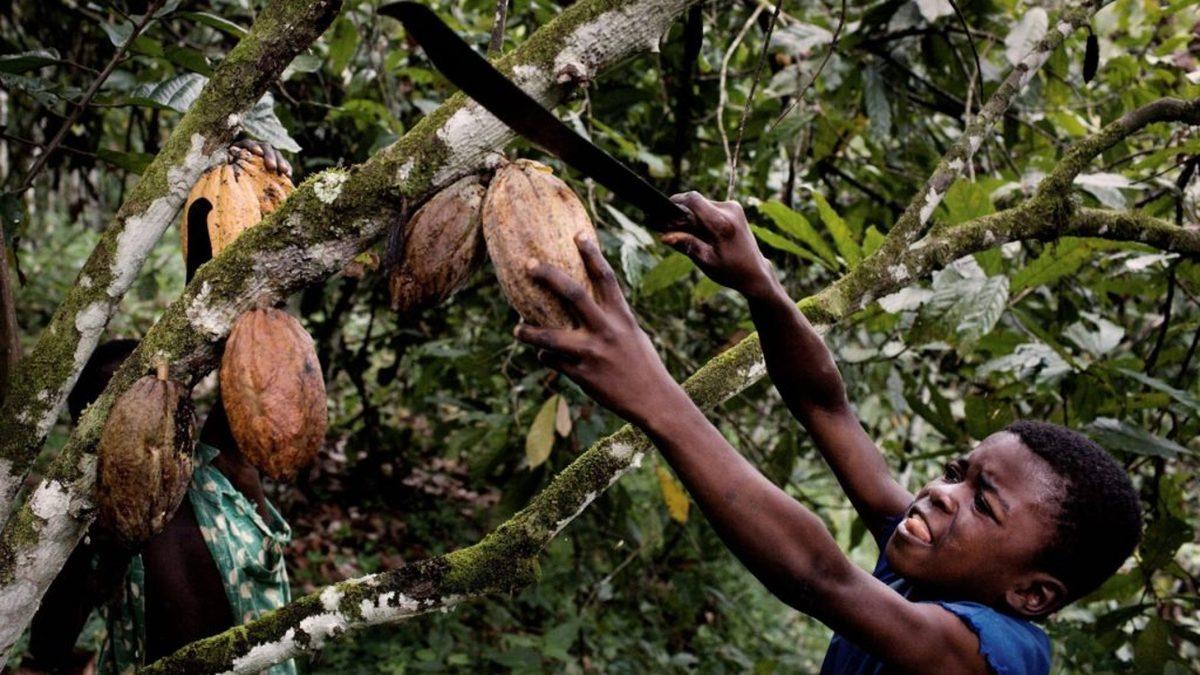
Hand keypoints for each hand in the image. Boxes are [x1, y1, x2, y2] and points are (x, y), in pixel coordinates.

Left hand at [230, 138, 291, 176]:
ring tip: (284, 172)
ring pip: (277, 154)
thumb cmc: (231, 173)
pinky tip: (289, 176)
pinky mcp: (277, 163)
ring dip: (281, 162)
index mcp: (244, 147)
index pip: (249, 143)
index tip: (258, 153)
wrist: (240, 182)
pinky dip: (287, 168)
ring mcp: (268, 155)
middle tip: (272, 167)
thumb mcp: (228, 167)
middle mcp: (257, 148)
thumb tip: (229, 159)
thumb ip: (228, 163)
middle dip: (270, 156)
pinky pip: (284, 163)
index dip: (253, 147)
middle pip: (266, 147)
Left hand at [514, 234, 683, 426]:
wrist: (653, 400)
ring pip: (551, 338)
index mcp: (622, 317)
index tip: (578, 234)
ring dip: (530, 332)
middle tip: (528, 264)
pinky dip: (547, 357)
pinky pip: (554, 362)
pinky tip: (544, 356)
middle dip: (549, 277)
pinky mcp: (583, 376)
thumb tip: (585, 305)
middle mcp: (606, 331)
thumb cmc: (641, 364)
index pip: (605, 278)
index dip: (592, 254)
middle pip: (574, 295)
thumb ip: (610, 318)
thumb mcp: (631, 334)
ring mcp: (593, 353)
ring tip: (517, 329)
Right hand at [662, 192, 775, 299]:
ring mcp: (734, 207)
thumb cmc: (730, 270)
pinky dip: (702, 216)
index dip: (675, 202)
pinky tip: (701, 232)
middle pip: (696, 202)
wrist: (755, 271)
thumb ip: (686, 245)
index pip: (693, 200)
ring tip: (687, 234)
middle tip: (671, 229)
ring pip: (702, 204)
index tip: (663, 211)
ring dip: (692, 216)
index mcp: (722, 224)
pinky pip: (710, 207)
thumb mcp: (706, 261)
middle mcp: (730, 210)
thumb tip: (663, 236)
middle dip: (682, 213)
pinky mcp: (735, 207)